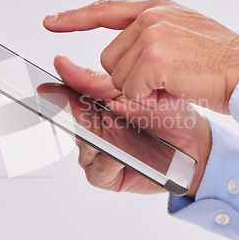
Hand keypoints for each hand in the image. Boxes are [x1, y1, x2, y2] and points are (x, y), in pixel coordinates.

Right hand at [43, 56, 211, 197]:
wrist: (193, 143)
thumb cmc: (166, 114)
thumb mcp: (133, 90)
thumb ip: (94, 82)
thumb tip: (61, 64)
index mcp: (93, 105)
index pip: (65, 97)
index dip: (55, 93)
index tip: (45, 88)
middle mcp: (91, 128)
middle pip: (69, 122)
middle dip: (74, 115)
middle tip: (80, 107)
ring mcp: (96, 152)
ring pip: (81, 146)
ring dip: (95, 138)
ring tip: (113, 129)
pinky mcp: (106, 175)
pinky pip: (96, 169)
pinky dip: (107, 162)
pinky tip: (120, 155)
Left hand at [44, 0, 238, 113]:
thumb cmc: (219, 61)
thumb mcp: (182, 35)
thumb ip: (147, 38)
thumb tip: (114, 60)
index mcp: (156, 9)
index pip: (105, 10)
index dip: (74, 17)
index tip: (50, 22)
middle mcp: (150, 17)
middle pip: (109, 59)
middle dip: (130, 78)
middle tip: (165, 80)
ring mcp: (151, 34)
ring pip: (117, 77)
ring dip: (141, 90)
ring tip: (173, 83)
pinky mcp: (154, 57)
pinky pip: (131, 90)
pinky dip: (149, 99)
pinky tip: (174, 91)